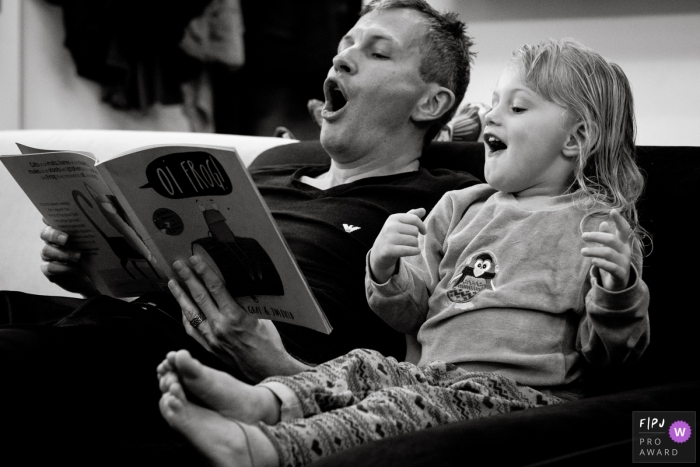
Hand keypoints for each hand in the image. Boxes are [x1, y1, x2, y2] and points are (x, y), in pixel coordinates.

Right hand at [39, 219, 98, 296]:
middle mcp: (51, 241)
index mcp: (61, 230)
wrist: (91, 276)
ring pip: (47, 251)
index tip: (53, 215)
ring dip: (63, 253)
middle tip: (67, 238)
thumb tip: (107, 218)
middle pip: (45, 233)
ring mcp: (48, 255)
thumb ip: (95, 231)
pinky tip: (75, 268)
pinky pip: (49, 267)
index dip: (50, 216)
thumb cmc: (93, 255)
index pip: (52, 219)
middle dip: (54, 235)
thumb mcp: (96, 242)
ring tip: (79, 256)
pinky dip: (63, 268)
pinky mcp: (48, 270)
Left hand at [168, 255, 309, 381]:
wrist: (267, 370)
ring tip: (173, 283)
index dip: (204, 272)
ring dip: (180, 296)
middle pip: (199, 297)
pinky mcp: (209, 347)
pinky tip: (182, 308)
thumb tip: (236, 287)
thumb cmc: (269, 344)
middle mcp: (220, 327)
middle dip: (188, 279)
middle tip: (178, 265)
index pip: (216, 288)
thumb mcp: (262, 317)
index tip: (195, 260)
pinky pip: (192, 330)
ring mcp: (212, 338)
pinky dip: (185, 316)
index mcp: (235, 317)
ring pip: (191, 313)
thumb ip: (246, 303)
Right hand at [369, 208, 426, 283]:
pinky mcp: (389, 250)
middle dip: (415, 237)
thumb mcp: (400, 224)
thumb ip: (412, 216)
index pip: (414, 219)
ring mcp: (389, 238)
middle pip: (415, 231)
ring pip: (414, 241)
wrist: (379, 251)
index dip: (422, 226)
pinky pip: (409, 250)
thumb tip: (423, 210)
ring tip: (408, 246)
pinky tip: (416, 251)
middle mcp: (390, 227)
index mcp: (393, 218)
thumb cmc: (393, 236)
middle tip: (409, 241)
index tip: (423, 232)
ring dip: (415, 245)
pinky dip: (415, 251)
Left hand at [581, 209, 632, 290]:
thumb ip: (607, 236)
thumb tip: (603, 222)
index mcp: (623, 243)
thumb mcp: (610, 248)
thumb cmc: (613, 261)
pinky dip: (602, 263)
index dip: (619, 220)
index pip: (624, 229)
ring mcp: (624, 263)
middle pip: (612, 240)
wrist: (620, 283)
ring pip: (609, 253)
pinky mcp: (620, 274)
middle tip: (583, 236)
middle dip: (597, 236)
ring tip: (583, 251)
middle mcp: (625, 251)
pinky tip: (593, 261)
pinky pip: (611, 267)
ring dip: (594, 251)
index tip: (613, 211)